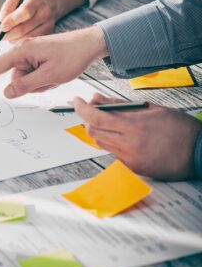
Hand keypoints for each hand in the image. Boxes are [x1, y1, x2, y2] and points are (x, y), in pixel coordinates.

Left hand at [0, 0, 55, 41]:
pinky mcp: (49, 34)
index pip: (25, 12)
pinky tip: (15, 37)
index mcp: (35, 0)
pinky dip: (20, 42)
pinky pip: (31, 43)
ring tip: (6, 35)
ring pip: (26, 39)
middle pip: (23, 29)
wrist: (48, 3)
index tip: (2, 27)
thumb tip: (2, 20)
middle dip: (8, 34)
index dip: (12, 21)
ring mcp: (48, 25)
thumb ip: (8, 5)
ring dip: (12, 39)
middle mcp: (44, 13)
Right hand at [0, 26, 107, 97]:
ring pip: (25, 79)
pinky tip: (56, 73)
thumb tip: (7, 92)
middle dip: (31, 84)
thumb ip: (26, 85)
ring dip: (40, 83)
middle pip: (15, 78)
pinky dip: (44, 79)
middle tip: (51, 79)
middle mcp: (23, 50)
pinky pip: (33, 76)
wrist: (90, 44)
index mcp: (22, 50)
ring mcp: (30, 54)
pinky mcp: (36, 58)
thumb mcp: (50, 76)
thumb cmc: (72, 56)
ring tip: (56, 75)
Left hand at [74, 93, 199, 179]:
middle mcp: (129, 143)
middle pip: (92, 131)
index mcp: (135, 125)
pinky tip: (124, 136)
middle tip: (92, 110)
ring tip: (111, 122)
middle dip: (88, 119)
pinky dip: (112, 142)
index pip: (96, 117)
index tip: (77, 101)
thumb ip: (120, 105)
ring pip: (100, 142)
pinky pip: (113, 152)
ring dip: (99, 130)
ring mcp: (130, 157)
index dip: (81, 108)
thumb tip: (98, 99)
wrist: (199, 152)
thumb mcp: (151, 108)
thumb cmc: (180, 128)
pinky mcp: (133, 167)